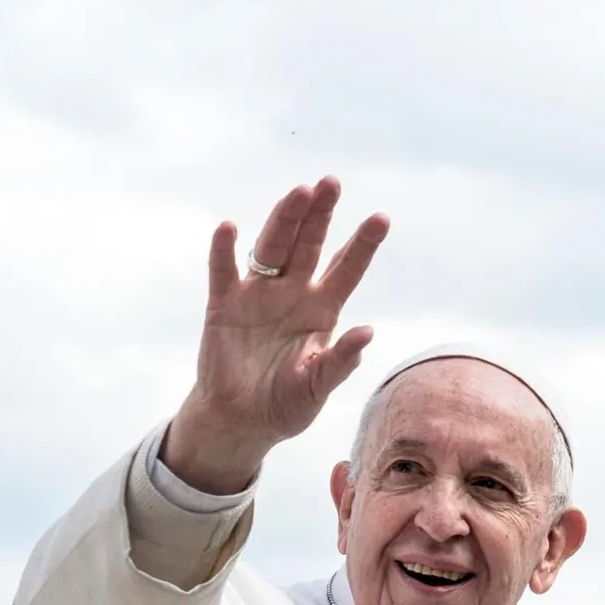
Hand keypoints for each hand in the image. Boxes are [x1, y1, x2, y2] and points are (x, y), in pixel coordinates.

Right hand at [164, 176, 389, 494]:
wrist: (241, 422)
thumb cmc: (285, 405)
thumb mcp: (318, 387)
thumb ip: (340, 361)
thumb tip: (367, 332)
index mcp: (323, 310)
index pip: (347, 268)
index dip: (363, 244)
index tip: (381, 218)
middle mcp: (293, 293)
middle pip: (309, 245)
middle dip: (321, 214)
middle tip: (331, 182)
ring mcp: (258, 295)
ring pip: (272, 247)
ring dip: (284, 220)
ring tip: (298, 193)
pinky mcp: (223, 305)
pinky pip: (224, 271)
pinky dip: (224, 251)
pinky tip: (228, 228)